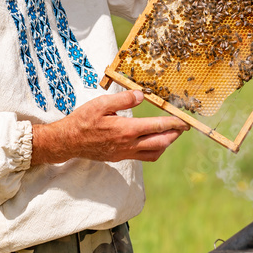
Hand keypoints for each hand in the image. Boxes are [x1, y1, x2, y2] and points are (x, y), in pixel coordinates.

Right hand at [31, 90, 189, 164]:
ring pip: (154, 153)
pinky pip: (143, 157)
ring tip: (170, 134)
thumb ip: (123, 99)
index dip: (173, 123)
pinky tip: (152, 141)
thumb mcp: (101, 103)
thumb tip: (142, 95)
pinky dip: (153, 150)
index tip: (185, 120)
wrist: (68, 142)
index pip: (157, 127)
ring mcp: (124, 153)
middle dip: (174, 135)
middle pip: (161, 143)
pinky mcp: (120, 157)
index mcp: (126, 130)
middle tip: (183, 127)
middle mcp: (128, 144)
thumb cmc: (83, 120)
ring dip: (165, 144)